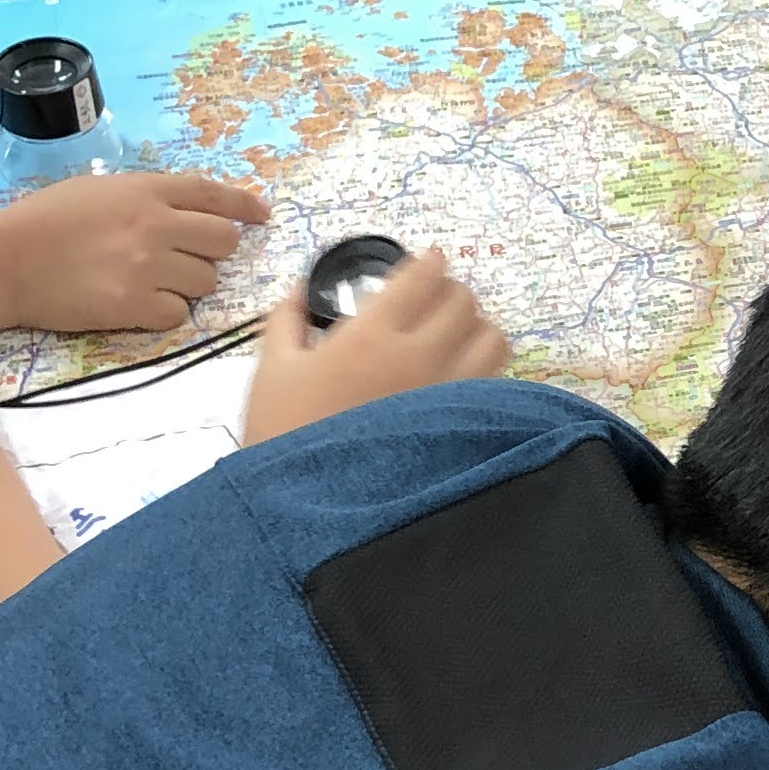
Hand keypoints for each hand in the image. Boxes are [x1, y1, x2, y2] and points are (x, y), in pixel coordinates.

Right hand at [0, 170, 264, 334]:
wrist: (4, 261)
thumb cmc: (43, 221)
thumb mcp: (98, 189)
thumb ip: (146, 196)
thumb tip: (187, 208)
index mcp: (146, 190)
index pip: (213, 193)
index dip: (244, 205)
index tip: (262, 216)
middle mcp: (154, 225)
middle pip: (223, 242)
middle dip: (214, 252)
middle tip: (188, 258)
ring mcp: (146, 267)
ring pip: (205, 281)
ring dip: (187, 285)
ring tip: (150, 282)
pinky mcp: (133, 306)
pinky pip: (178, 315)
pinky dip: (164, 313)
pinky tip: (138, 305)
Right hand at [242, 247, 510, 442]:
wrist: (310, 510)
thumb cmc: (286, 439)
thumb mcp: (272, 372)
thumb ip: (286, 321)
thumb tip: (298, 290)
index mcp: (370, 335)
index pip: (421, 277)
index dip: (430, 262)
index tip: (431, 260)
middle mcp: (418, 358)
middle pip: (463, 301)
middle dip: (452, 292)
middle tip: (437, 300)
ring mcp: (448, 395)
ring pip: (492, 339)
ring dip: (478, 328)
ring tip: (458, 337)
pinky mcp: (465, 430)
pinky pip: (496, 384)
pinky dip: (486, 371)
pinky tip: (463, 379)